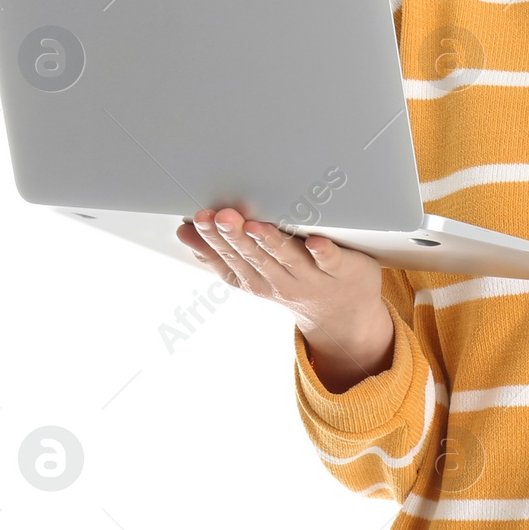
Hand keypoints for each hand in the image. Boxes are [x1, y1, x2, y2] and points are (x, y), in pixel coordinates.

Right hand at [177, 207, 394, 393]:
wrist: (343, 314)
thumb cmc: (294, 282)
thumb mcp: (252, 274)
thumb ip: (221, 254)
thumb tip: (185, 232)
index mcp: (256, 279)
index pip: (230, 259)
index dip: (213, 240)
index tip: (198, 219)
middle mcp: (280, 280)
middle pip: (254, 257)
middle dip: (235, 236)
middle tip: (221, 215)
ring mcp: (311, 276)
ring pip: (287, 257)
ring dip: (271, 242)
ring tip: (255, 225)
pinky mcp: (340, 269)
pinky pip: (331, 260)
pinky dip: (323, 252)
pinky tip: (315, 241)